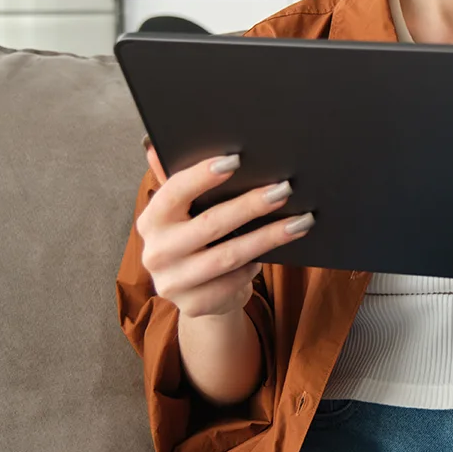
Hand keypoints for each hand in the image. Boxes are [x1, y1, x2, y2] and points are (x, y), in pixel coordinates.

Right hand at [136, 141, 313, 319]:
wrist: (197, 291)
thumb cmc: (197, 238)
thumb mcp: (186, 211)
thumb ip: (181, 182)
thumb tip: (156, 146)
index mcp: (151, 220)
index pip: (174, 192)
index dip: (202, 175)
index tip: (235, 160)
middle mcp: (155, 252)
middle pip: (211, 224)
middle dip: (251, 205)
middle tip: (284, 188)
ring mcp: (172, 283)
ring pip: (230, 255)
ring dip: (269, 236)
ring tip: (301, 221)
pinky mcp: (193, 305)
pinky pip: (234, 281)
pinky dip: (256, 266)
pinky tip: (276, 253)